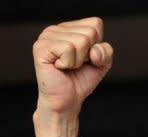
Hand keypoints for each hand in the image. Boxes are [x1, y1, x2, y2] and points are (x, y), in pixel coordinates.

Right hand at [32, 17, 112, 136]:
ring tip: (68, 67)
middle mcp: (56, 29)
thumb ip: (106, 51)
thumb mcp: (102, 64)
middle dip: (89, 55)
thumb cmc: (80, 81)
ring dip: (79, 60)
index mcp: (69, 29)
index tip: (87, 59)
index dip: (97, 46)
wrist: (67, 101)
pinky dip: (70, 63)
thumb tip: (93, 50)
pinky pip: (69, 48)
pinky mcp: (41, 47)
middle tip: (76, 65)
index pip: (95, 24)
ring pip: (81, 40)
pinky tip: (60, 67)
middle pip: (90, 32)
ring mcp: (47, 36)